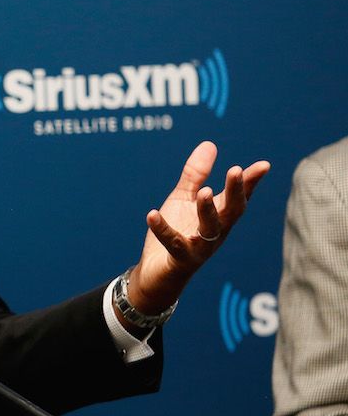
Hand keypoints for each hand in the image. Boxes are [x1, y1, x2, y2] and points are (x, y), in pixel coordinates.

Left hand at [128, 141, 269, 315]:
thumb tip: (210, 144)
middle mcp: (215, 232)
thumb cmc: (176, 231)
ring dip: (207, 210)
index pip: (239, 197)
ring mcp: (199, 247)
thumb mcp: (183, 199)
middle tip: (235, 170)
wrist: (157, 272)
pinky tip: (152, 214)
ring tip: (204, 191)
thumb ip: (195, 175)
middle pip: (231, 212)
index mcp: (219, 216)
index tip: (264, 165)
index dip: (251, 182)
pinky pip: (172, 243)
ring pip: (209, 229)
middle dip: (235, 192)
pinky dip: (162, 229)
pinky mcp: (179, 258)